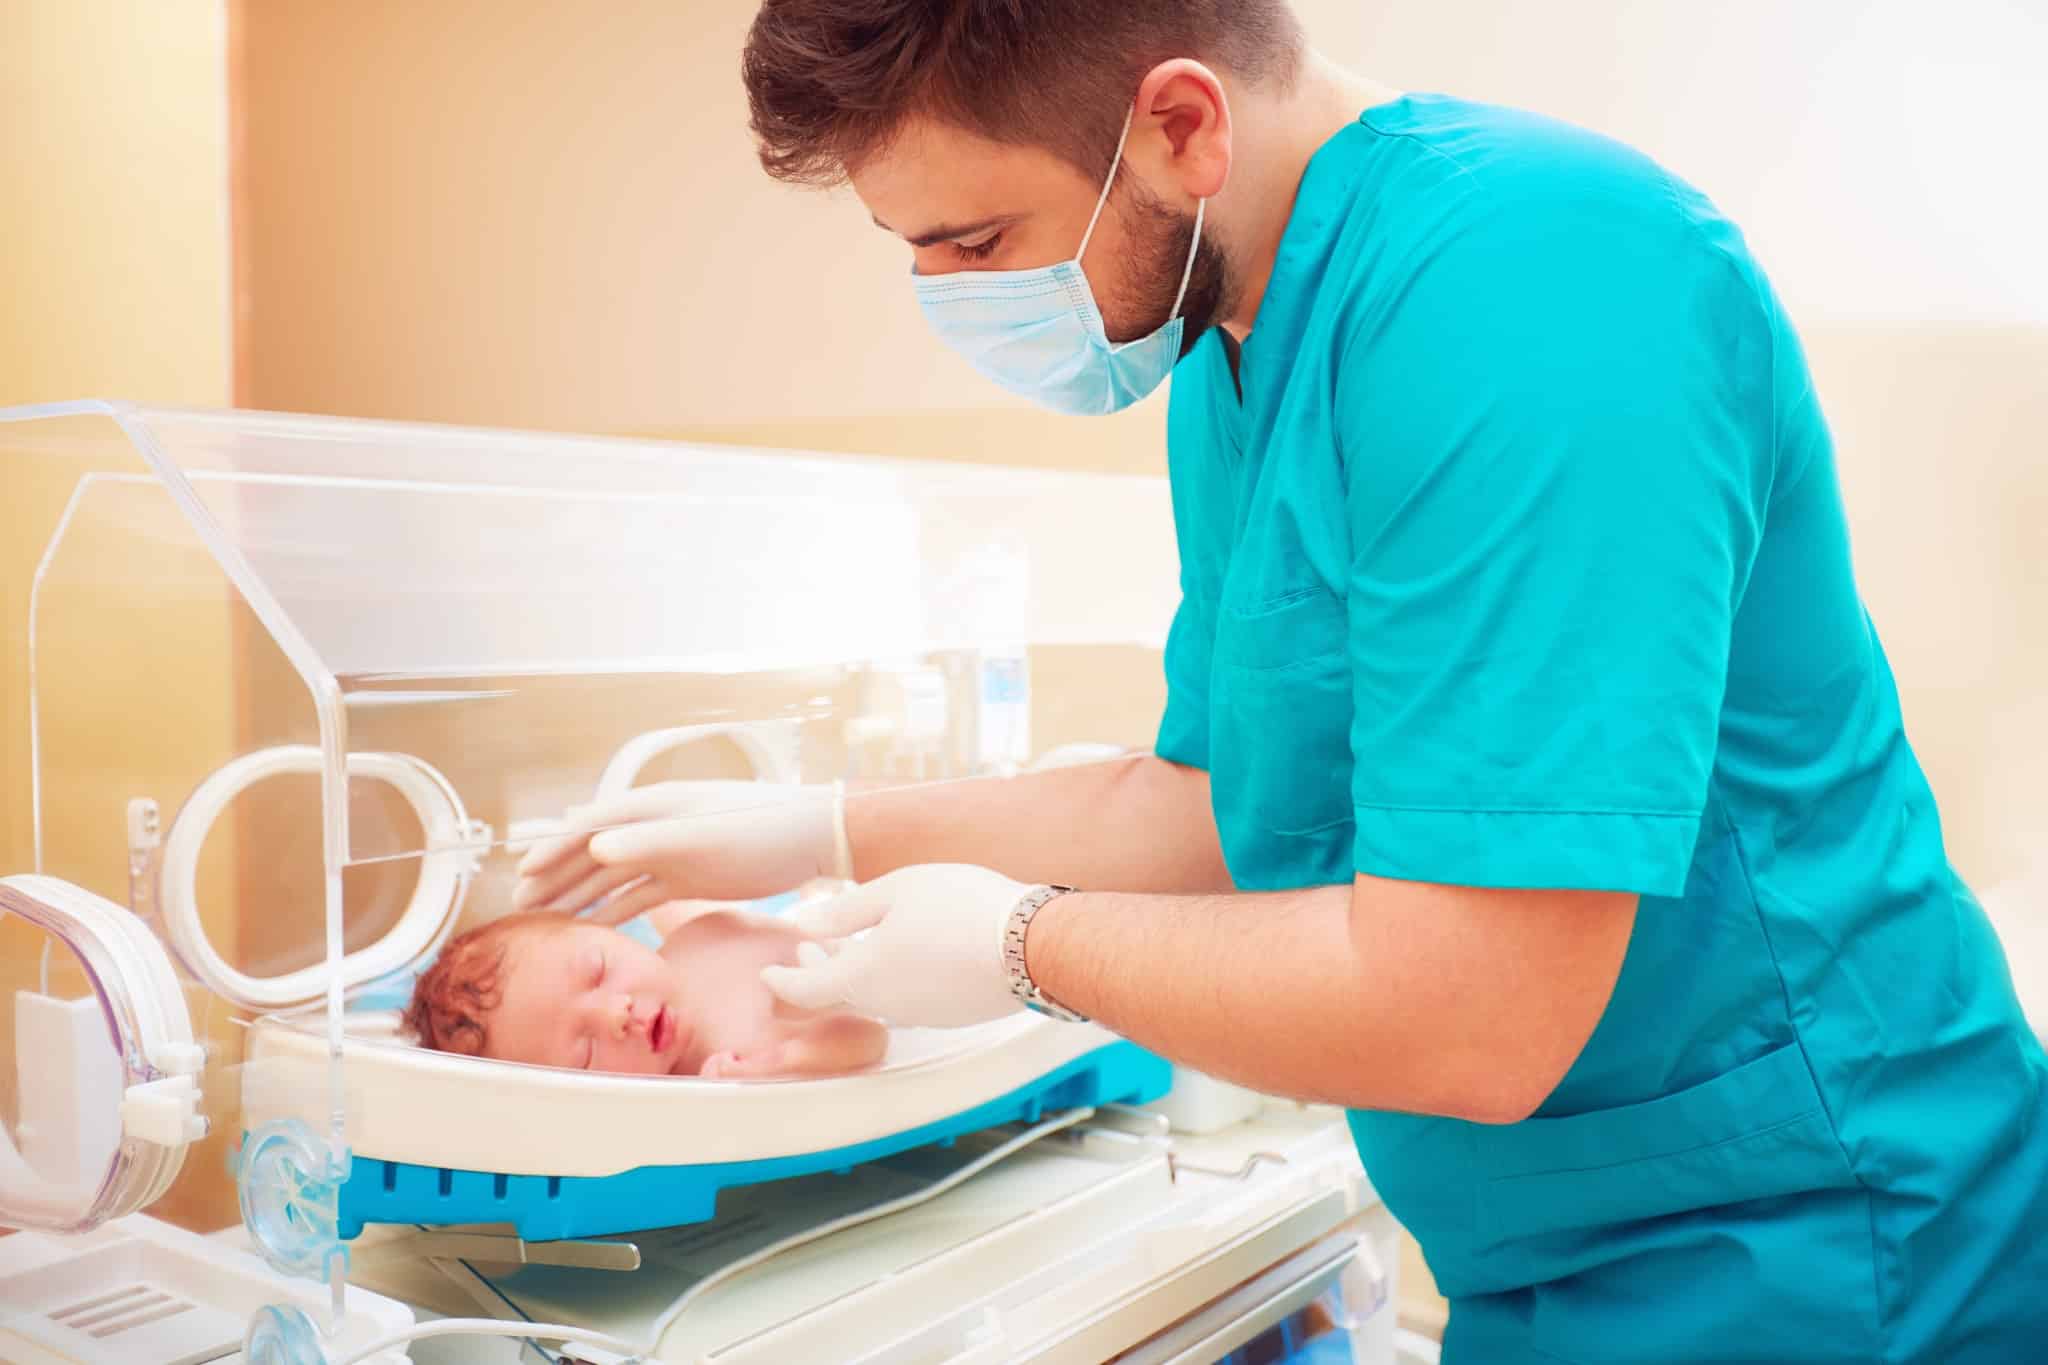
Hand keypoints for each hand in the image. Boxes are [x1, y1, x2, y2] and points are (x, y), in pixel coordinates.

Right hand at [513, 780, 841, 923]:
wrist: (813, 840)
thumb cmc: (762, 829)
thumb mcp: (704, 836)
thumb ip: (651, 842)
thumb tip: (595, 847)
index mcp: (655, 807)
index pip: (592, 826)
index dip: (555, 848)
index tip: (523, 871)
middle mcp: (655, 828)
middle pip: (593, 853)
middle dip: (556, 876)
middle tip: (519, 905)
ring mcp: (670, 854)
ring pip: (612, 878)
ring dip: (577, 896)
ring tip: (543, 921)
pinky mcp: (687, 877)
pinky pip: (639, 896)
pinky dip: (611, 911)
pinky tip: (588, 929)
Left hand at [760, 864, 1027, 1027]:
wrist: (1032, 945)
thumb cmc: (960, 906)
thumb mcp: (897, 890)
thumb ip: (845, 911)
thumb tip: (805, 926)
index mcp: (863, 976)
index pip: (805, 991)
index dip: (782, 982)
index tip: (768, 972)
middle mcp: (888, 1005)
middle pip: (839, 995)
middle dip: (819, 973)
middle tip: (811, 950)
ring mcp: (923, 1014)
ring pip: (876, 997)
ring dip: (858, 974)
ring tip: (860, 943)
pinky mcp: (953, 1015)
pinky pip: (910, 998)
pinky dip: (894, 979)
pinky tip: (908, 953)